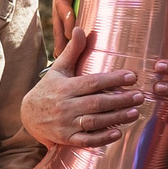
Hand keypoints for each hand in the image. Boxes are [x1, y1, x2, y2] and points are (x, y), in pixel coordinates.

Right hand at [21, 25, 143, 150]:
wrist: (28, 115)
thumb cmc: (49, 89)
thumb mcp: (59, 69)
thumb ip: (73, 51)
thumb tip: (80, 28)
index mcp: (66, 87)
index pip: (92, 82)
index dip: (113, 79)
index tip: (132, 76)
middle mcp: (66, 106)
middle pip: (97, 103)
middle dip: (120, 100)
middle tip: (139, 96)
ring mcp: (66, 124)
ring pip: (94, 122)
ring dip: (116, 118)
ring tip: (135, 112)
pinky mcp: (67, 139)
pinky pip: (86, 140)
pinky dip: (102, 138)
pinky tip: (118, 133)